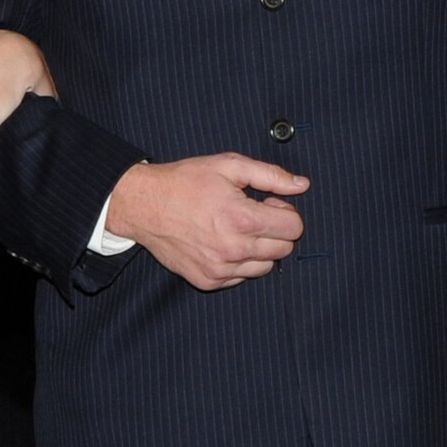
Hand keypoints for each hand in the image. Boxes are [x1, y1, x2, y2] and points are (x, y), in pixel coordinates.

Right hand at [104, 154, 307, 289]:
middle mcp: (234, 249)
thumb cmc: (184, 181)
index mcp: (242, 219)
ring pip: (266, 267)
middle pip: (284, 249)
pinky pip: (241, 277)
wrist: (144, 204)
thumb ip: (270, 175)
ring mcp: (220, 269)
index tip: (268, 203)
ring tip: (236, 229)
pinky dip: (239, 262)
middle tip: (252, 214)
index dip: (285, 211)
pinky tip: (221, 242)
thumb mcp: (228, 165)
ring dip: (259, 249)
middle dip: (275, 230)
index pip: (294, 228)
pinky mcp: (208, 281)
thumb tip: (302, 185)